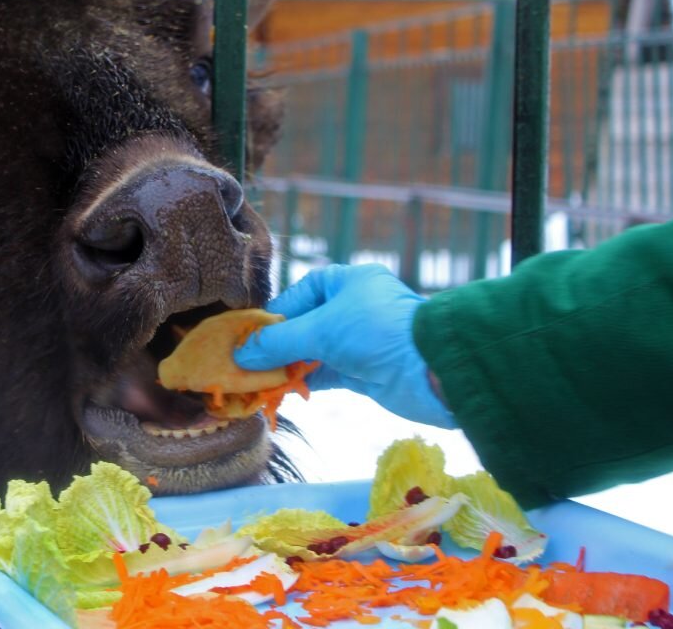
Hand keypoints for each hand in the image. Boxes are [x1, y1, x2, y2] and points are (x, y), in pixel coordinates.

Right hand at [233, 264, 455, 427]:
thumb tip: (241, 355)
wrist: (432, 370)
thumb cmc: (378, 332)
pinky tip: (282, 391)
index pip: (299, 295)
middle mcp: (352, 307)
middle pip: (304, 325)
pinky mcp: (363, 370)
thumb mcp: (321, 330)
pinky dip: (305, 381)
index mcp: (347, 282)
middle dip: (277, 346)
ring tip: (258, 381)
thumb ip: (279, 343)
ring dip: (288, 367)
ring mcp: (358, 340)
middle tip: (246, 363)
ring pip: (313, 351)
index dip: (272, 317)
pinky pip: (325, 373)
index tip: (246, 338)